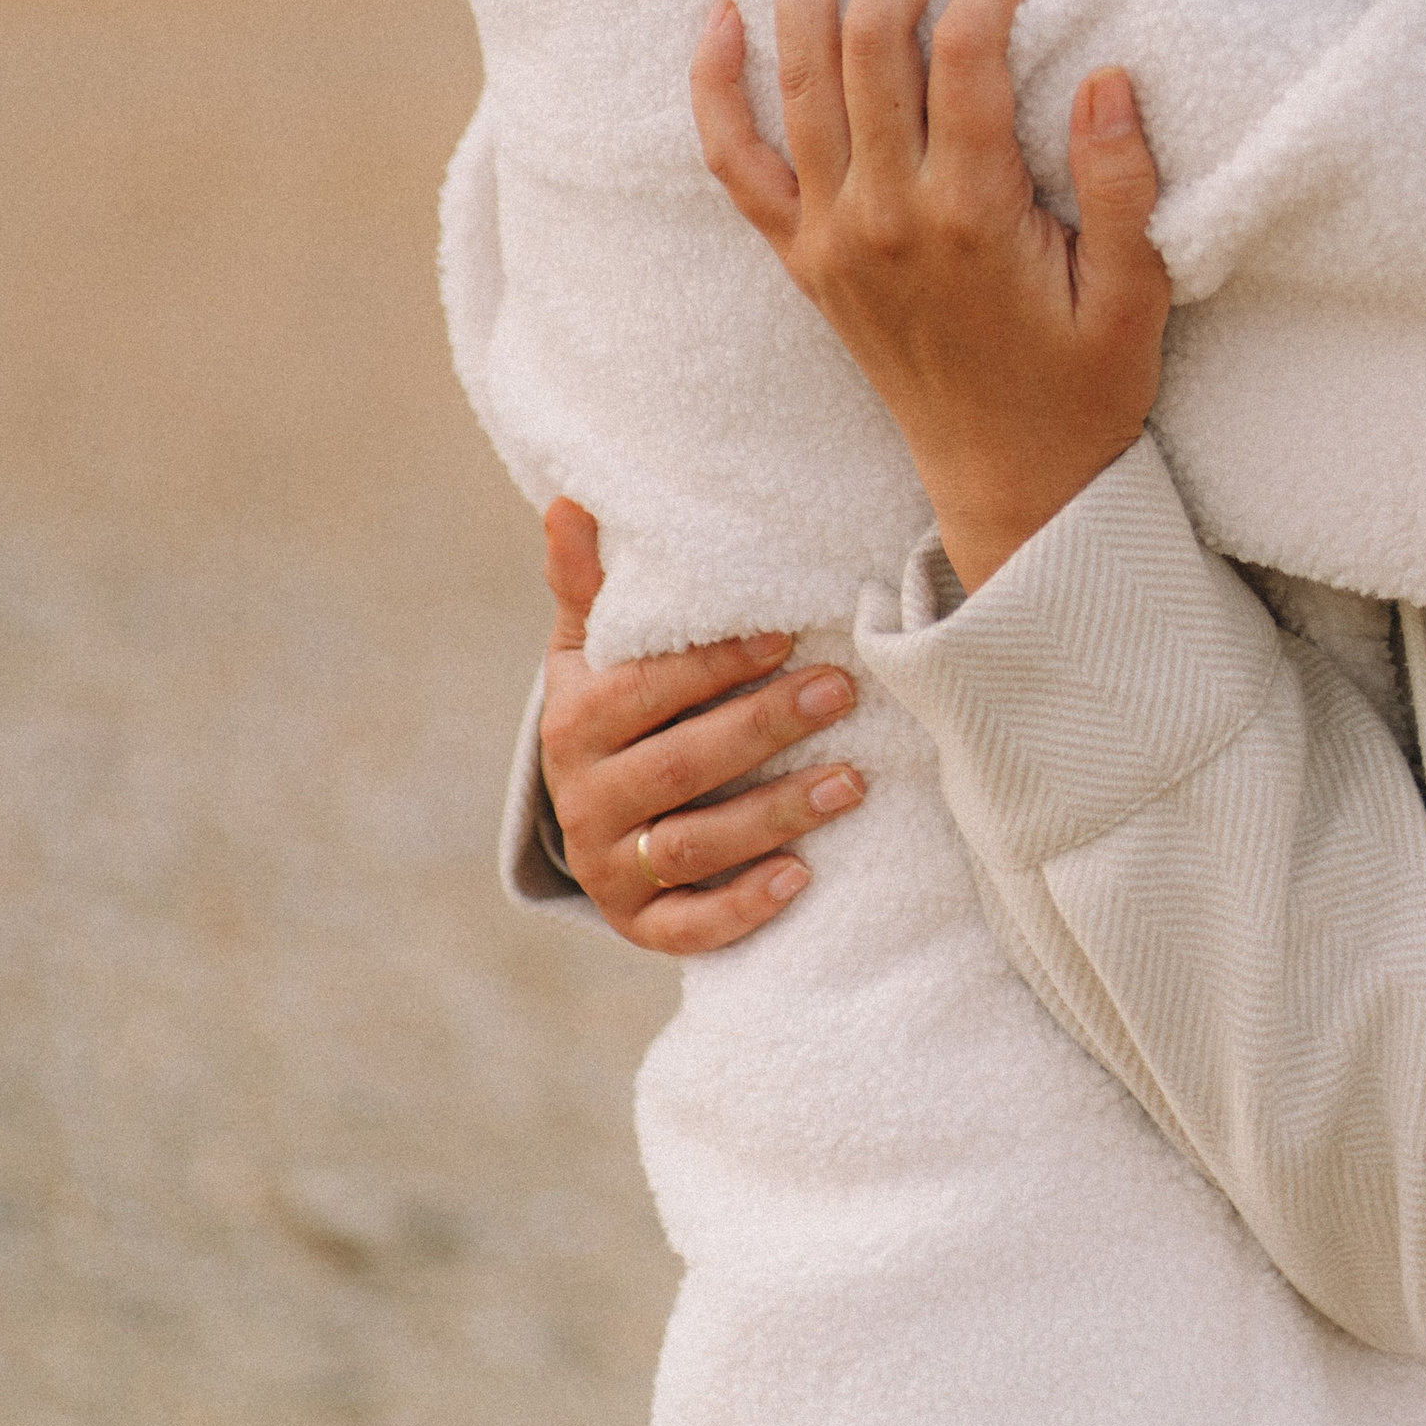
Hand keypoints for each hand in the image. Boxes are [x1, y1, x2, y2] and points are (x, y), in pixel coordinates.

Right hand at [537, 496, 866, 953]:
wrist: (591, 816)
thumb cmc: (614, 710)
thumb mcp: (593, 649)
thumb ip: (589, 583)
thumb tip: (572, 498)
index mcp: (574, 723)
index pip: (645, 691)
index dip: (714, 664)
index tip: (787, 633)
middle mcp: (584, 799)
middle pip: (680, 766)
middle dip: (765, 726)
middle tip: (841, 689)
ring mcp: (610, 866)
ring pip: (694, 845)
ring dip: (776, 813)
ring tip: (853, 779)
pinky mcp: (639, 924)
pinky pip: (688, 927)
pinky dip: (742, 907)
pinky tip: (803, 876)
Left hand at [690, 0, 1170, 593]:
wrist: (1008, 485)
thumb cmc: (1083, 389)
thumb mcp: (1138, 296)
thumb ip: (1124, 186)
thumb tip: (1109, 75)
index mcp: (970, 217)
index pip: (966, 54)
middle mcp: (882, 216)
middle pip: (871, 42)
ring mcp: (829, 235)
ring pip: (796, 77)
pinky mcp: (801, 256)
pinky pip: (733, 161)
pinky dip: (714, 83)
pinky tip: (719, 14)